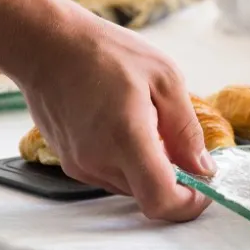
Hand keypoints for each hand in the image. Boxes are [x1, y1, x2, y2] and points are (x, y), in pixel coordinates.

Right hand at [20, 5, 213, 222]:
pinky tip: (123, 125)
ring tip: (145, 123)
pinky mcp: (70, 163)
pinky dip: (127, 162)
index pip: (161, 200)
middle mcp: (99, 160)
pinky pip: (111, 175)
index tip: (203, 186)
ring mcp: (81, 165)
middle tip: (178, 142)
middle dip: (172, 178)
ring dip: (148, 168)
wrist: (46, 45)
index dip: (189, 203)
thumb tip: (203, 168)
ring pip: (131, 187)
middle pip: (149, 195)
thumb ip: (186, 130)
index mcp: (126, 138)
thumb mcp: (164, 77)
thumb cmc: (103, 52)